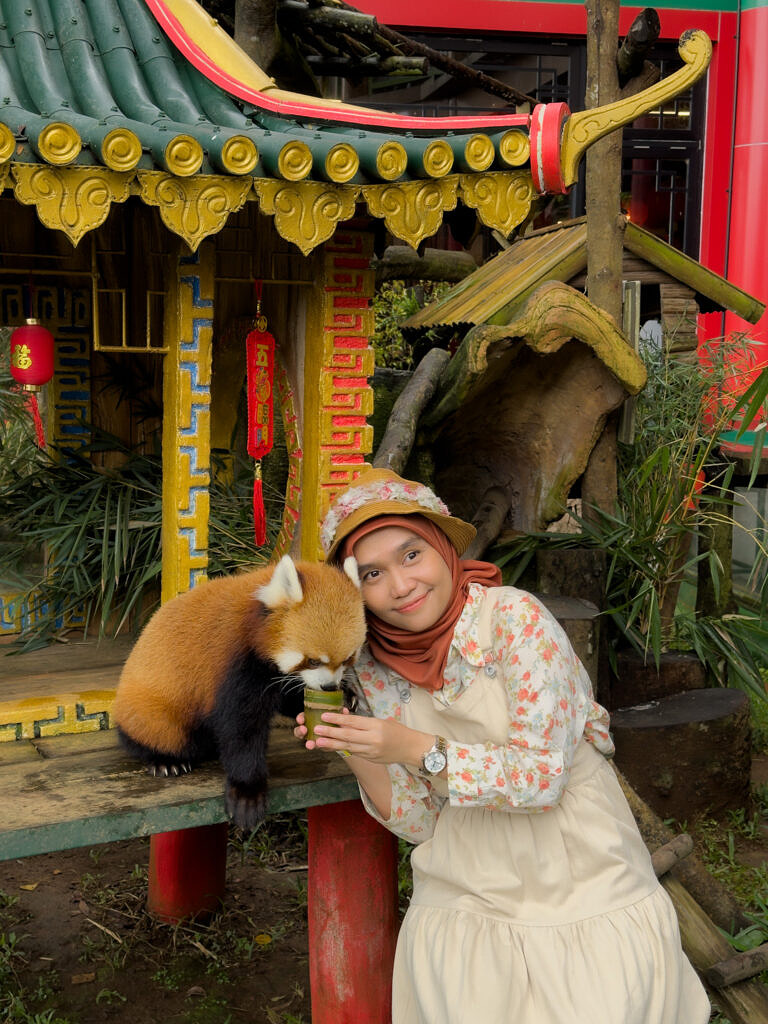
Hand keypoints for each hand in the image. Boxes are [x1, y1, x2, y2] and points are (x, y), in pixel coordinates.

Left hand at [304, 708, 432, 766]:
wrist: (411, 748)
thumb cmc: (397, 731)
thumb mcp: (381, 721)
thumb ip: (363, 722)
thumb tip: (344, 718)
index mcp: (376, 725)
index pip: (353, 722)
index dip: (338, 719)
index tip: (324, 716)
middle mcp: (373, 738)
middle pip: (348, 735)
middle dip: (330, 732)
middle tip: (316, 729)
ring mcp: (371, 751)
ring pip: (348, 746)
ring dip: (332, 744)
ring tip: (318, 741)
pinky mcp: (371, 759)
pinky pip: (354, 753)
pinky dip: (341, 749)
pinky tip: (331, 747)